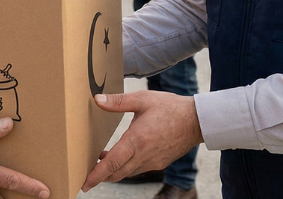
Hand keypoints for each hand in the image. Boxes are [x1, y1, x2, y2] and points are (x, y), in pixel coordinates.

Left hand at [81, 91, 203, 192]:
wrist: (197, 120)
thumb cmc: (170, 107)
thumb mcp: (142, 99)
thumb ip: (118, 102)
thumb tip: (97, 100)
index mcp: (137, 140)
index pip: (112, 163)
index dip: (96, 175)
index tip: (84, 183)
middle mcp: (144, 155)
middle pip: (117, 173)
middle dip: (100, 176)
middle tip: (86, 174)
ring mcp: (153, 162)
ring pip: (127, 172)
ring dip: (113, 170)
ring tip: (101, 161)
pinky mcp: (159, 163)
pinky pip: (138, 169)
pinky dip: (126, 166)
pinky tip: (122, 156)